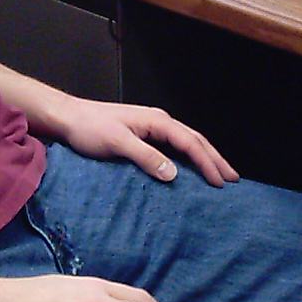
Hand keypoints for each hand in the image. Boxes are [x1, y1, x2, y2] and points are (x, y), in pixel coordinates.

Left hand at [48, 96, 239, 186]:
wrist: (68, 119)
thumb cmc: (89, 128)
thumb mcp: (117, 143)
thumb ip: (145, 157)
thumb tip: (174, 174)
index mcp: (157, 121)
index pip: (190, 142)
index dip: (207, 162)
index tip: (221, 182)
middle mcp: (158, 122)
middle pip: (194, 140)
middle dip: (214, 159)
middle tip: (233, 179)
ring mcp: (151, 128)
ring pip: (186, 143)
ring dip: (204, 158)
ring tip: (219, 174)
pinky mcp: (142, 136)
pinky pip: (173, 148)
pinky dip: (187, 159)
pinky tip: (190, 171)